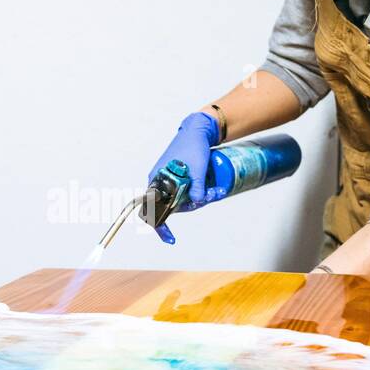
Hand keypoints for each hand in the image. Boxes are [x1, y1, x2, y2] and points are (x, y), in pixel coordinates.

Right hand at [146, 111, 225, 243]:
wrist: (197, 131)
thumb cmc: (193, 146)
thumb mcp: (197, 168)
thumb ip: (196, 187)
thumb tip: (198, 201)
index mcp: (157, 181)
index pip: (152, 210)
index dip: (160, 226)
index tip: (170, 238)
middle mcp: (161, 183)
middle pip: (174, 206)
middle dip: (195, 204)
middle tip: (214, 195)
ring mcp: (170, 182)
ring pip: (184, 200)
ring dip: (201, 198)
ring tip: (217, 190)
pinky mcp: (180, 180)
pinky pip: (188, 193)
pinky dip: (200, 193)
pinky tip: (213, 190)